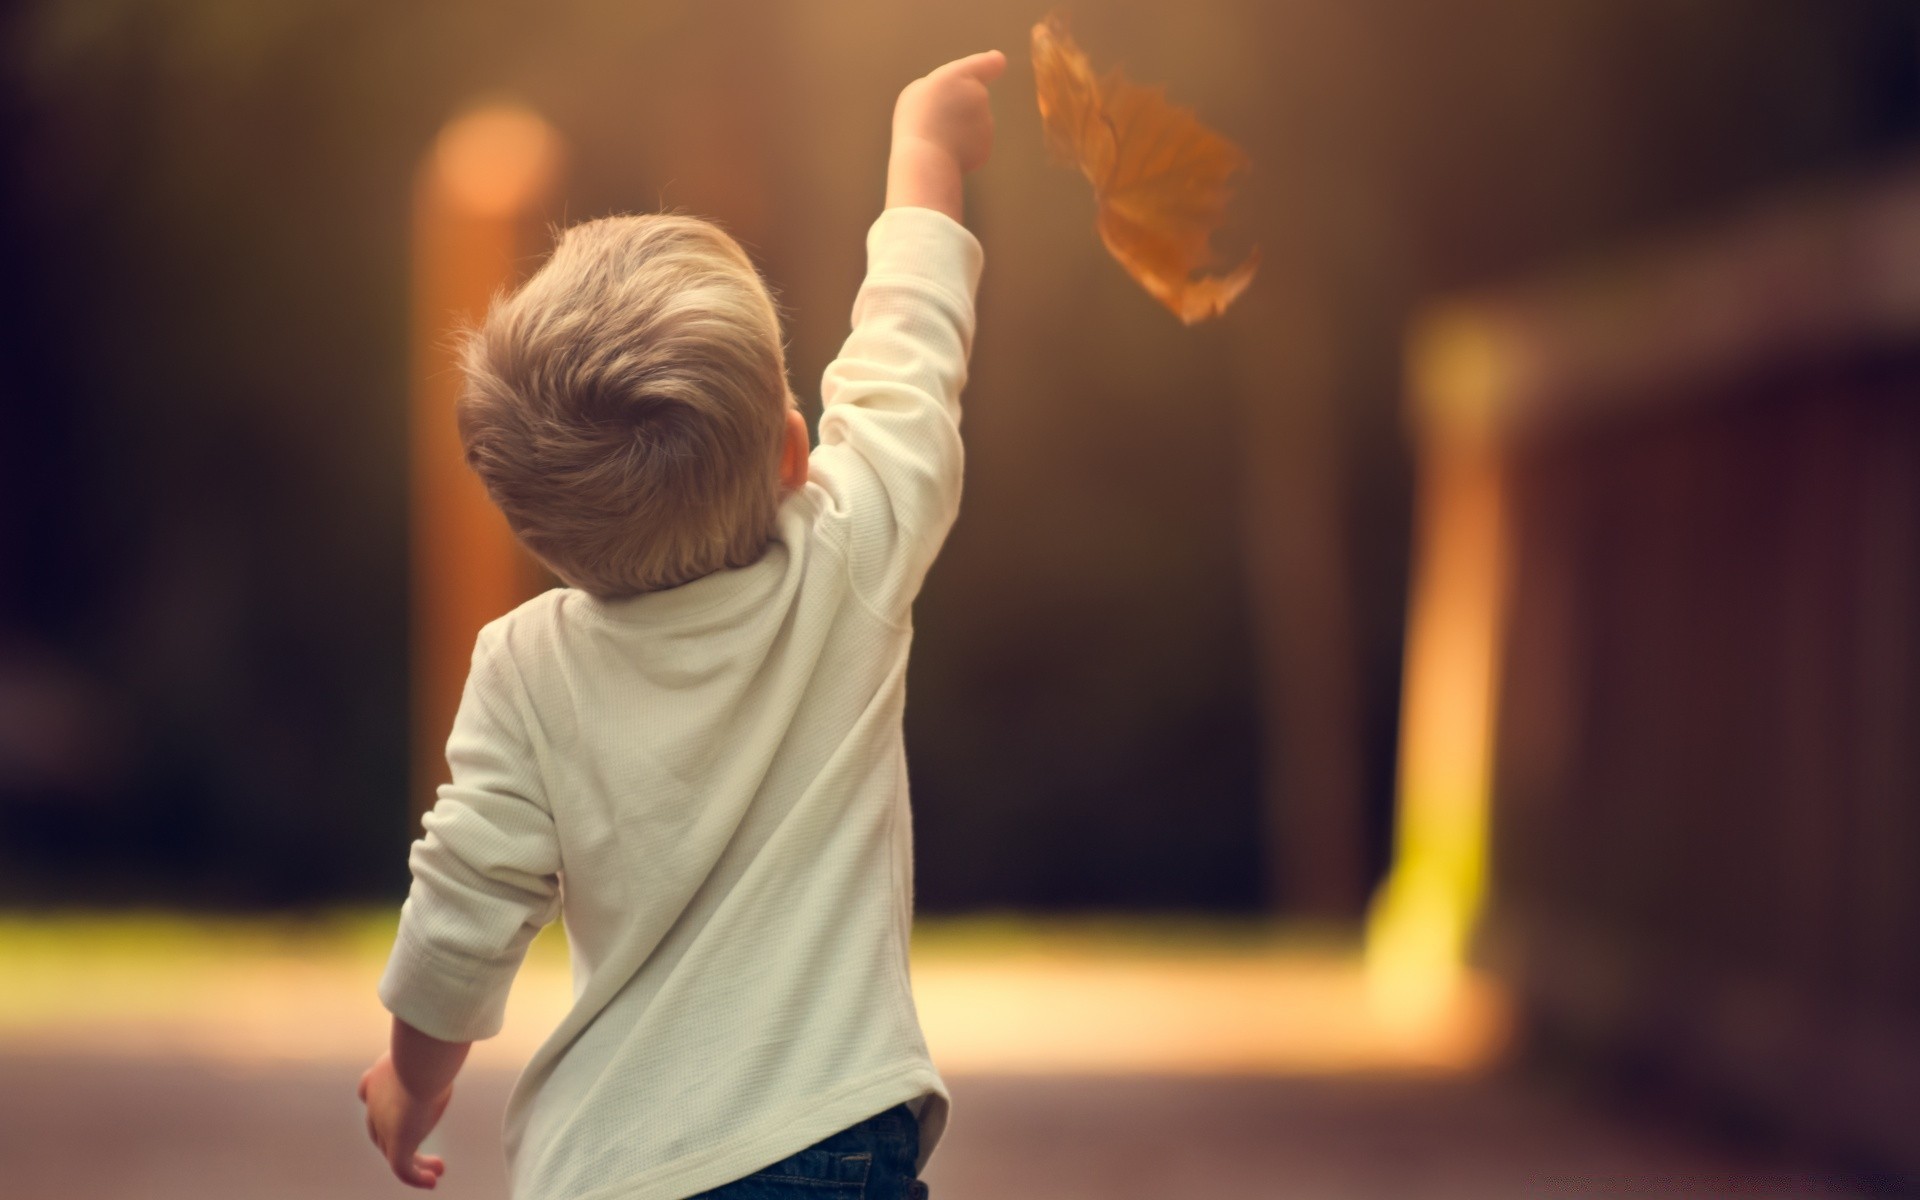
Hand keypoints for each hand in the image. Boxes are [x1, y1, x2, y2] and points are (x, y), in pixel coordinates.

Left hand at [358, 1053, 451, 1188]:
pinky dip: (416, 1177)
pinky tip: (432, 1181)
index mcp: (378, 1077)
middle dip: (401, 1140)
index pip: (370, 1096)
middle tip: (424, 1143)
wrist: (419, 1059)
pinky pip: (403, 1168)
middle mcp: (375, 1103)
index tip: (404, 1109)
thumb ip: (435, 1047)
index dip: (382, 1108)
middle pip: (380, 1130)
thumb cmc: (430, 1046)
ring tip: (437, 1168)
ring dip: (415, 1162)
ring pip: (392, 1151)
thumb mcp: (429, 1045)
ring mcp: (383, 1124)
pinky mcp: (397, 1142)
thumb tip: (455, 1038)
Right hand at [887, 49, 1006, 220]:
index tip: (997, 61)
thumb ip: (940, 88)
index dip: (992, 63)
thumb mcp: (918, 92)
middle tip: (934, 118)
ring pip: (971, 122)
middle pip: (971, 97)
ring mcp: (986, 122)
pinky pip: (972, 144)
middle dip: (957, 107)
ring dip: (957, 128)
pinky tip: (945, 151)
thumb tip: (954, 98)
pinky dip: (960, 148)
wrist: (927, 158)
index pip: (987, 64)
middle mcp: (979, 95)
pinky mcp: (985, 147)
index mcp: (961, 75)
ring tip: (937, 136)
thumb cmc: (916, 121)